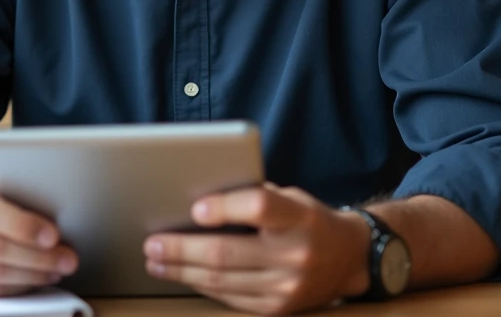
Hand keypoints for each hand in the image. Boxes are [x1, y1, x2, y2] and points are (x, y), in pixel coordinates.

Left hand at [143, 183, 370, 314]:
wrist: (348, 258)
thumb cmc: (309, 219)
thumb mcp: (292, 197)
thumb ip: (254, 196)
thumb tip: (199, 197)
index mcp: (299, 217)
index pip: (259, 207)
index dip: (225, 207)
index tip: (195, 207)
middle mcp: (294, 254)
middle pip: (228, 252)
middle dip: (182, 249)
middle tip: (152, 243)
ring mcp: (286, 286)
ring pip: (222, 280)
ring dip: (182, 271)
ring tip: (156, 260)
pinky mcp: (277, 308)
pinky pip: (230, 298)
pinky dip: (202, 285)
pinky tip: (182, 275)